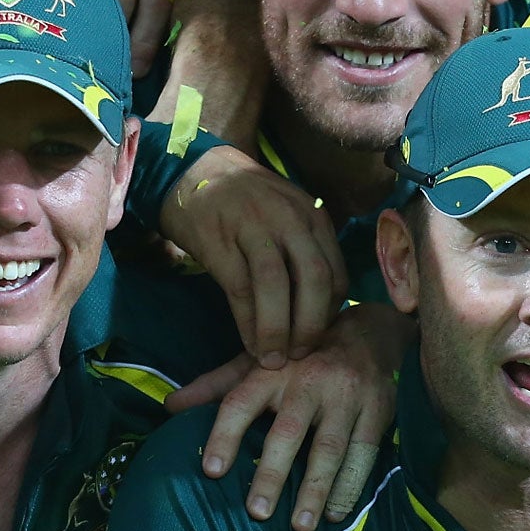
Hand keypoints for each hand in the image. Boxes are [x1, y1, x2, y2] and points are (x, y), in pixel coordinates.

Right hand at [159, 145, 348, 368]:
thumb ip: (307, 253)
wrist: (193, 171)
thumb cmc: (247, 204)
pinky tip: (250, 344)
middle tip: (301, 355)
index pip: (336, 273)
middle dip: (310, 326)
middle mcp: (289, 219)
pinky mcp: (220, 241)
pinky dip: (247, 323)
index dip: (330, 313)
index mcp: (313, 217)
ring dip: (277, 330)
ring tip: (273, 359)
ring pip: (276, 286)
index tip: (319, 338)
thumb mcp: (289, 216)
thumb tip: (320, 311)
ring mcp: (253, 227)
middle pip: (314, 279)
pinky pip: (240, 290)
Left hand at [167, 302, 407, 530]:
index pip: (240, 403)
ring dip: (315, 489)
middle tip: (257, 511)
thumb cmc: (301, 357)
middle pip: (289, 432)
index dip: (225, 436)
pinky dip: (350, 486)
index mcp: (271, 371)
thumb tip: (170, 407)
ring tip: (300, 526)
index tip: (212, 471)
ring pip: (329, 449)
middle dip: (273, 473)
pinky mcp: (376, 412)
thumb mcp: (257, 362)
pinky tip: (337, 513)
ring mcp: (345, 398)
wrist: (369, 334)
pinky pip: (363, 454)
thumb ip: (216, 386)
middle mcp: (308, 382)